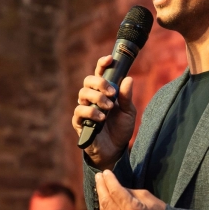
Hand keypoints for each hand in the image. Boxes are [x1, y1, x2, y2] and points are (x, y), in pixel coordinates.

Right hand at [72, 55, 136, 169]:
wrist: (116, 150)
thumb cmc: (121, 129)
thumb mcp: (128, 112)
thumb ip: (127, 97)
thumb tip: (129, 79)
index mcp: (103, 92)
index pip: (99, 73)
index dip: (102, 64)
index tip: (109, 59)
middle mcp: (92, 98)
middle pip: (88, 81)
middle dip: (100, 83)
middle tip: (112, 93)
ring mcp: (84, 109)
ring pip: (83, 94)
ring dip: (97, 98)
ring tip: (109, 107)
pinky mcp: (79, 122)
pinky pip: (79, 111)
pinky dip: (91, 112)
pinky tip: (101, 118)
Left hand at [95, 170, 165, 209]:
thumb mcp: (146, 196)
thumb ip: (128, 192)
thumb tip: (115, 187)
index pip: (115, 192)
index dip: (109, 180)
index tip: (105, 172)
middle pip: (106, 201)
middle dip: (101, 187)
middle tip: (98, 176)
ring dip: (101, 197)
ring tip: (99, 185)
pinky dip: (105, 208)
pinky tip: (104, 199)